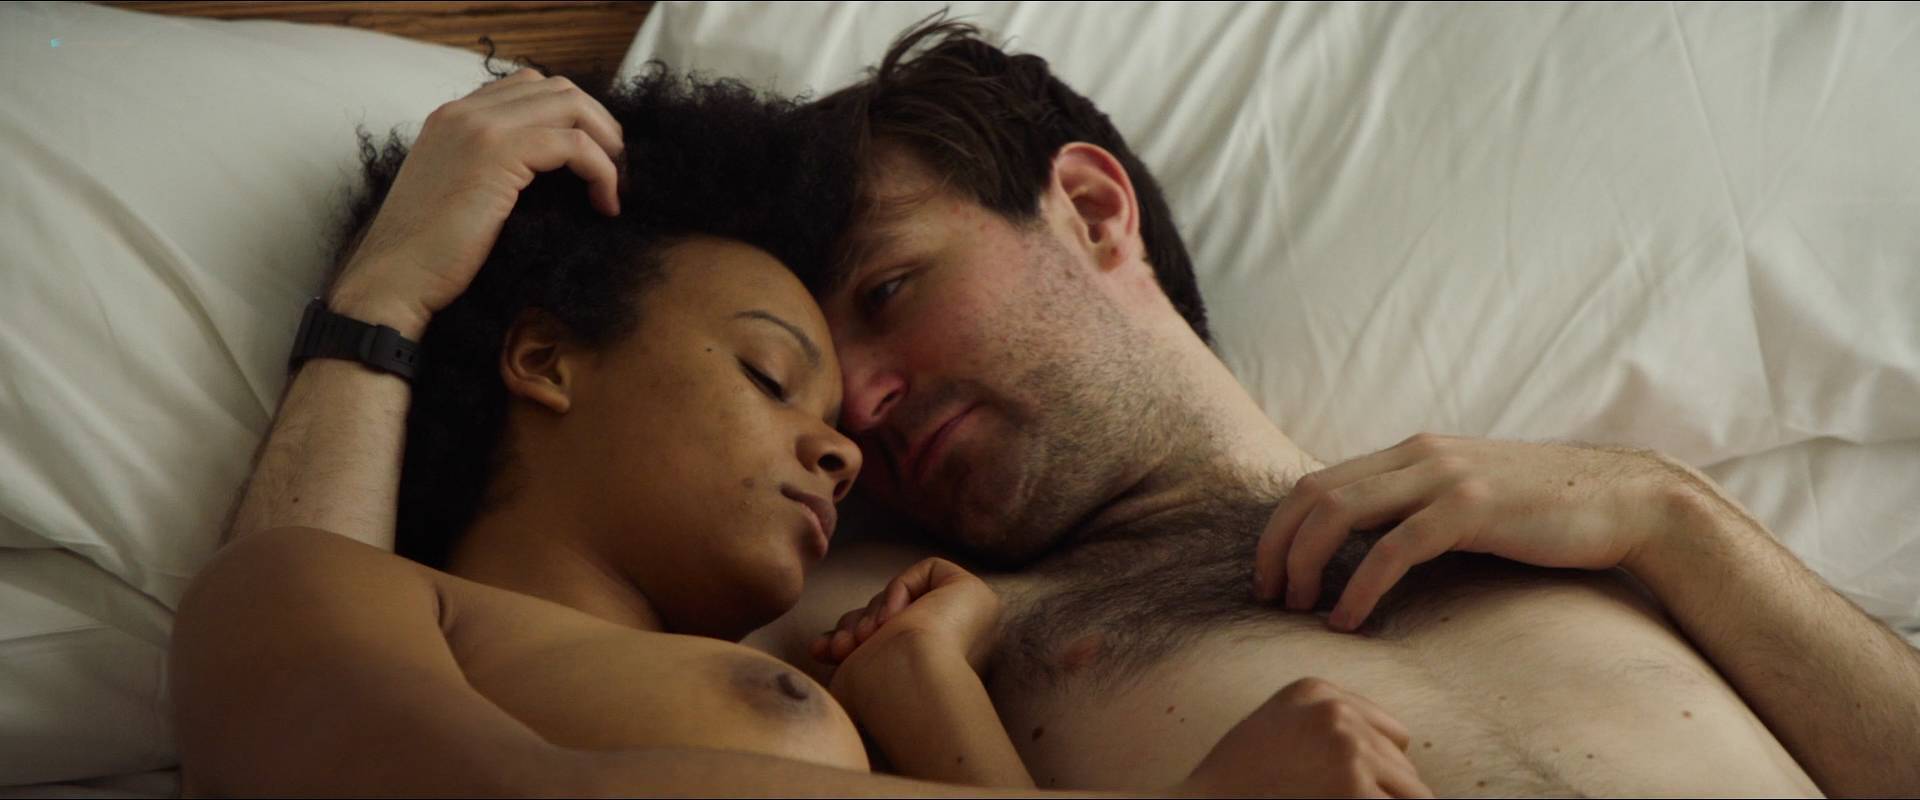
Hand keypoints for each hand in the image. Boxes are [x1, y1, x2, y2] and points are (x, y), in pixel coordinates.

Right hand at [328, 68, 624, 336]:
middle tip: (616, 168)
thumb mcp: (462, 195)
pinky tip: (605, 203)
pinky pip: (573, 144)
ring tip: (616, 184)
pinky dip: (601, 170)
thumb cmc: (429, 255)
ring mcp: (479, 127)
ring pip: (571, 106)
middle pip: (557, 88)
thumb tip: (552, 174)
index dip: (571, 116)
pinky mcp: (497, 154)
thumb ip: (495, 169)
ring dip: (606, 143)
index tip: (593, 156)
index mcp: (453, 117)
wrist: (394, 279)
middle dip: (598, 123)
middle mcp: (464, 112)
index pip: (529, 87)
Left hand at [810, 557, 1002, 677]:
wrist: (910, 686)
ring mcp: (969, 621)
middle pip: (893, 616)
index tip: (823, 651)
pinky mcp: (975, 594)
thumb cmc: (880, 699)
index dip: (850, 637)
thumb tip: (818, 645)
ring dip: (872, 613)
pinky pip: (930, 571)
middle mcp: (956, 648)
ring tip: (859, 640)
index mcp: (932, 673)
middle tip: (839, 647)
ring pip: (905, 596)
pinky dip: (901, 588)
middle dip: (857, 625)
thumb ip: (846, 659)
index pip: (887, 640)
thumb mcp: (854, 678)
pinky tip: (896, 618)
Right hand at [1177, 677, 1430, 797]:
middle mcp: (1336, 711)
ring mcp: (1348, 748)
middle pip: (1402, 761)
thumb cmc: (1237, 780)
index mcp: (1316, 691)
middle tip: (1337, 798)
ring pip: (1413, 791)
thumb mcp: (1278, 727)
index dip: (1375, 768)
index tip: (1342, 787)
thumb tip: (1394, 756)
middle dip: (1383, 791)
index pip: (1389, 732)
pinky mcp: (1353, 787)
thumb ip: (1325, 724)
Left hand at [1254, 434, 1686, 630]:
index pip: (1315, 482)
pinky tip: (1349, 619)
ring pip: (1340, 513)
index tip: (1269, 575)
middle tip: (1270, 597)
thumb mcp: (1465, 497)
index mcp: (1409, 453)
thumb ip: (1415, 507)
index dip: (1279, 529)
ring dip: (1306, 564)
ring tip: (1301, 609)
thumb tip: (1364, 542)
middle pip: (1313, 494)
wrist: (1625, 499)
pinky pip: (1394, 549)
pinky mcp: (1471, 508)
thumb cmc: (1544, 510)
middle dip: (1277, 547)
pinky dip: (1359, 587)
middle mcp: (1417, 455)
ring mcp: (1444, 477)